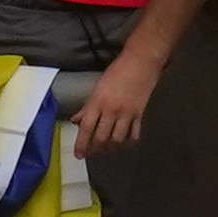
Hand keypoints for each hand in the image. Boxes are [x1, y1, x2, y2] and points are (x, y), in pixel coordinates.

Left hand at [73, 31, 164, 153]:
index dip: (81, 143)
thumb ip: (87, 106)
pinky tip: (123, 143)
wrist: (141, 62)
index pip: (86, 127)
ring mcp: (127, 113)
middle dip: (95, 149)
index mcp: (98, 101)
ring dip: (110, 148)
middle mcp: (111, 110)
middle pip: (101, 137)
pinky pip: (133, 134)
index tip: (78, 154)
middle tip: (91, 153)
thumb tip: (76, 120)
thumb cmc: (118, 71)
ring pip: (117, 140)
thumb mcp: (98, 87)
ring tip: (106, 148)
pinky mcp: (139, 114)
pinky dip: (128, 142)